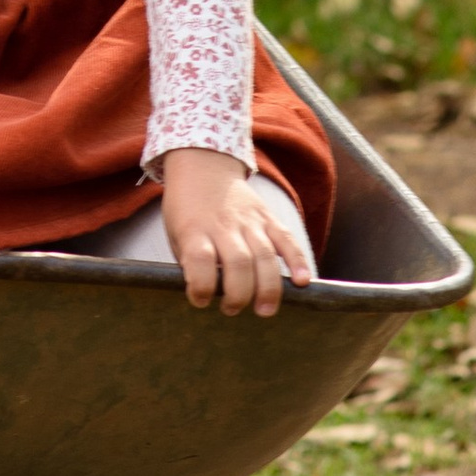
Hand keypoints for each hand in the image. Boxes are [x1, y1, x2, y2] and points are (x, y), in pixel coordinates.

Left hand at [159, 148, 303, 317]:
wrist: (204, 166)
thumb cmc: (186, 210)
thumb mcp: (175, 233)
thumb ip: (189, 262)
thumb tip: (205, 297)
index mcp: (194, 230)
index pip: (200, 259)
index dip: (201, 284)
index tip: (200, 300)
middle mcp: (224, 225)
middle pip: (238, 261)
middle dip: (238, 293)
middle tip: (232, 310)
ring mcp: (249, 221)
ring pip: (264, 255)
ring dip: (267, 287)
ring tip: (265, 310)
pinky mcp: (268, 218)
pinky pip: (287, 240)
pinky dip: (297, 261)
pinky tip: (301, 282)